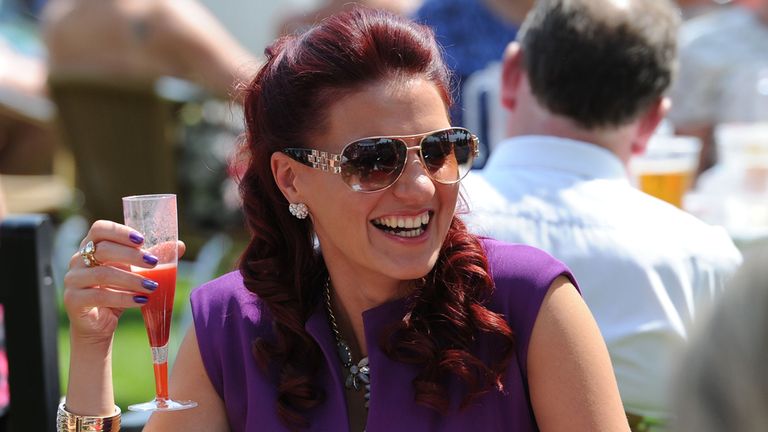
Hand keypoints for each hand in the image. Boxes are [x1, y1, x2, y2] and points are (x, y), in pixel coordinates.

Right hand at [63, 220, 185, 343]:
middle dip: (131, 255)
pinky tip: (141, 301)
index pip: (99, 229)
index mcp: (91, 247)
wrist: (100, 324)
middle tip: (154, 263)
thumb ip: (153, 258)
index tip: (142, 240)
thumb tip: (180, 245)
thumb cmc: (118, 292)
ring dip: (131, 280)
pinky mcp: (72, 300)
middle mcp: (78, 260)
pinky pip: (98, 296)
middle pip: (102, 249)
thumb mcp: (136, 273)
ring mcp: (73, 280)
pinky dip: (123, 298)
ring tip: (153, 287)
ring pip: (102, 274)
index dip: (120, 231)